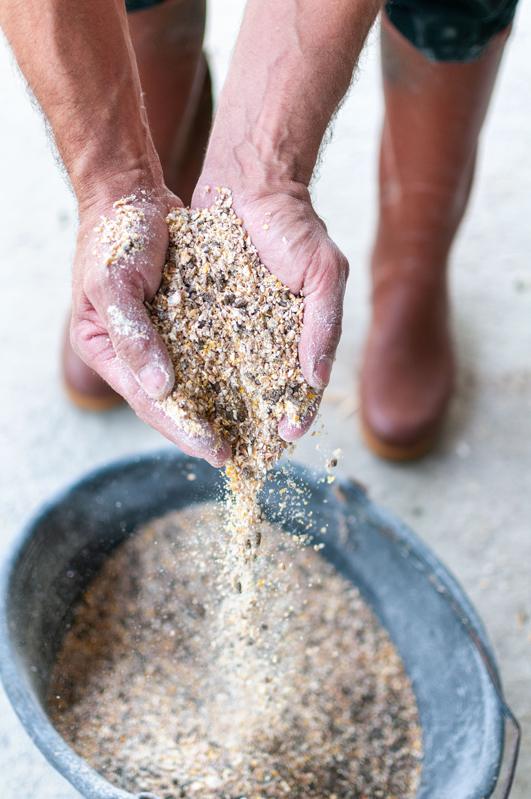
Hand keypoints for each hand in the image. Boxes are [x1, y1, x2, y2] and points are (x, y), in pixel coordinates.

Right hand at [70, 185, 229, 466]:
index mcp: (105, 351)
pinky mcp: (177, 318)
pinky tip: (248, 383)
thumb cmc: (116, 235)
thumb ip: (134, 337)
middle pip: (168, 400)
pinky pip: (201, 351)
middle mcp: (130, 350)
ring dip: (213, 404)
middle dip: (199, 427)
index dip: (181, 428)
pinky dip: (221, 369)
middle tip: (235, 455)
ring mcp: (154, 335)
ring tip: (245, 431)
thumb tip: (160, 389)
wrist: (130, 192)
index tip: (214, 451)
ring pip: (187, 380)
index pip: (147, 401)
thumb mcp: (115, 285)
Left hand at [192, 180, 348, 441]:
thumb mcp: (323, 274)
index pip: (301, 385)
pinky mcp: (201, 312)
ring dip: (219, 406)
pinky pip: (197, 348)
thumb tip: (317, 379)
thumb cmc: (294, 228)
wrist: (248, 183)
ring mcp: (233, 327)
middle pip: (260, 390)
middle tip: (240, 449)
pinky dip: (193, 371)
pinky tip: (183, 394)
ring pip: (226, 377)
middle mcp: (266, 338)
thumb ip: (325, 326)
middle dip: (252, 421)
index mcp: (300, 336)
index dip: (297, 411)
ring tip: (208, 433)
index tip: (286, 436)